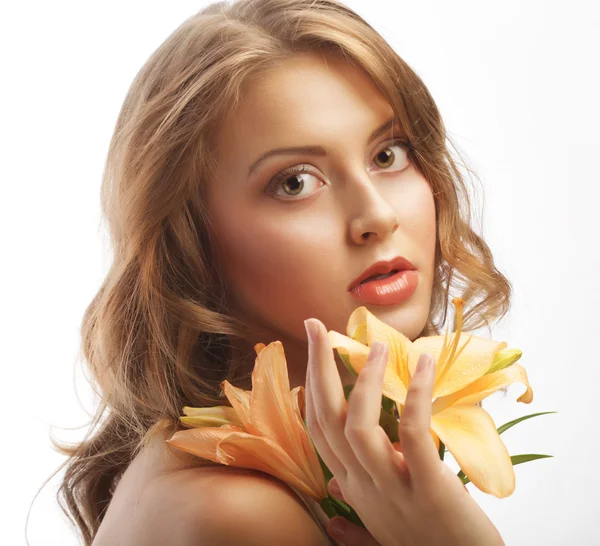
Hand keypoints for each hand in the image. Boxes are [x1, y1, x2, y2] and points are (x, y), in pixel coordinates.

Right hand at [304, 318, 504, 545]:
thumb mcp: (380, 526)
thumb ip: (352, 507)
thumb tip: (328, 493)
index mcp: (352, 486)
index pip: (317, 429)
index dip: (309, 385)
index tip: (313, 349)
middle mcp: (362, 485)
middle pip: (327, 418)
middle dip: (318, 367)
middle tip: (317, 326)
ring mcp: (392, 488)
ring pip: (358, 425)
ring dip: (365, 380)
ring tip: (378, 346)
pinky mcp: (428, 488)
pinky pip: (412, 436)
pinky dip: (415, 397)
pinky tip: (423, 366)